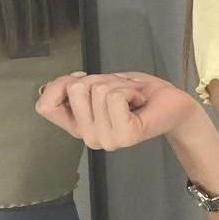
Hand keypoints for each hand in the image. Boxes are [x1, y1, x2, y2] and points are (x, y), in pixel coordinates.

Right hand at [36, 72, 201, 149]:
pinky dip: (130, 89)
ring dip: (119, 84)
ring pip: (98, 90)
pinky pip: (115, 96)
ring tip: (131, 97)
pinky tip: (138, 102)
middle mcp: (89, 138)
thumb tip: (50, 87)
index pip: (45, 106)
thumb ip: (69, 87)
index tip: (88, 82)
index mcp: (79, 128)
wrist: (172, 104)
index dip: (62, 84)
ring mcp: (106, 140)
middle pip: (75, 89)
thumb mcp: (96, 84)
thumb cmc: (138, 95)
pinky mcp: (125, 135)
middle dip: (100, 80)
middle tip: (119, 91)